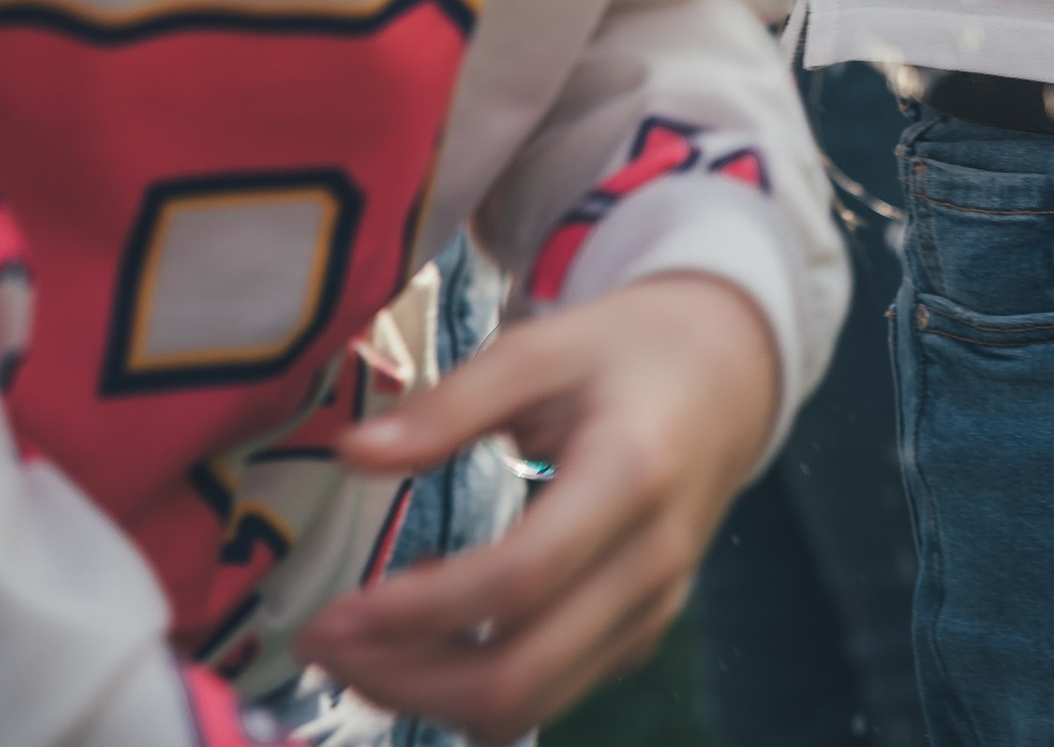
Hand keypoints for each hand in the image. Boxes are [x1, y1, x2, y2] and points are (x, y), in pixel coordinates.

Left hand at [305, 274, 779, 746]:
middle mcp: (650, 566)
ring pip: (530, 707)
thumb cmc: (629, 349)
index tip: (335, 610)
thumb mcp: (546, 346)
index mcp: (631, 478)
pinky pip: (551, 695)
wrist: (733, 371)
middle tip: (320, 643)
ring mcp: (651, 612)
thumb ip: (453, 401)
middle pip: (519, 675)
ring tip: (356, 653)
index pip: (516, 581)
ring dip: (428, 699)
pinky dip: (474, 691)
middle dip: (404, 679)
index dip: (418, 611)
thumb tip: (353, 456)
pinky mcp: (640, 636)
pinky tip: (424, 643)